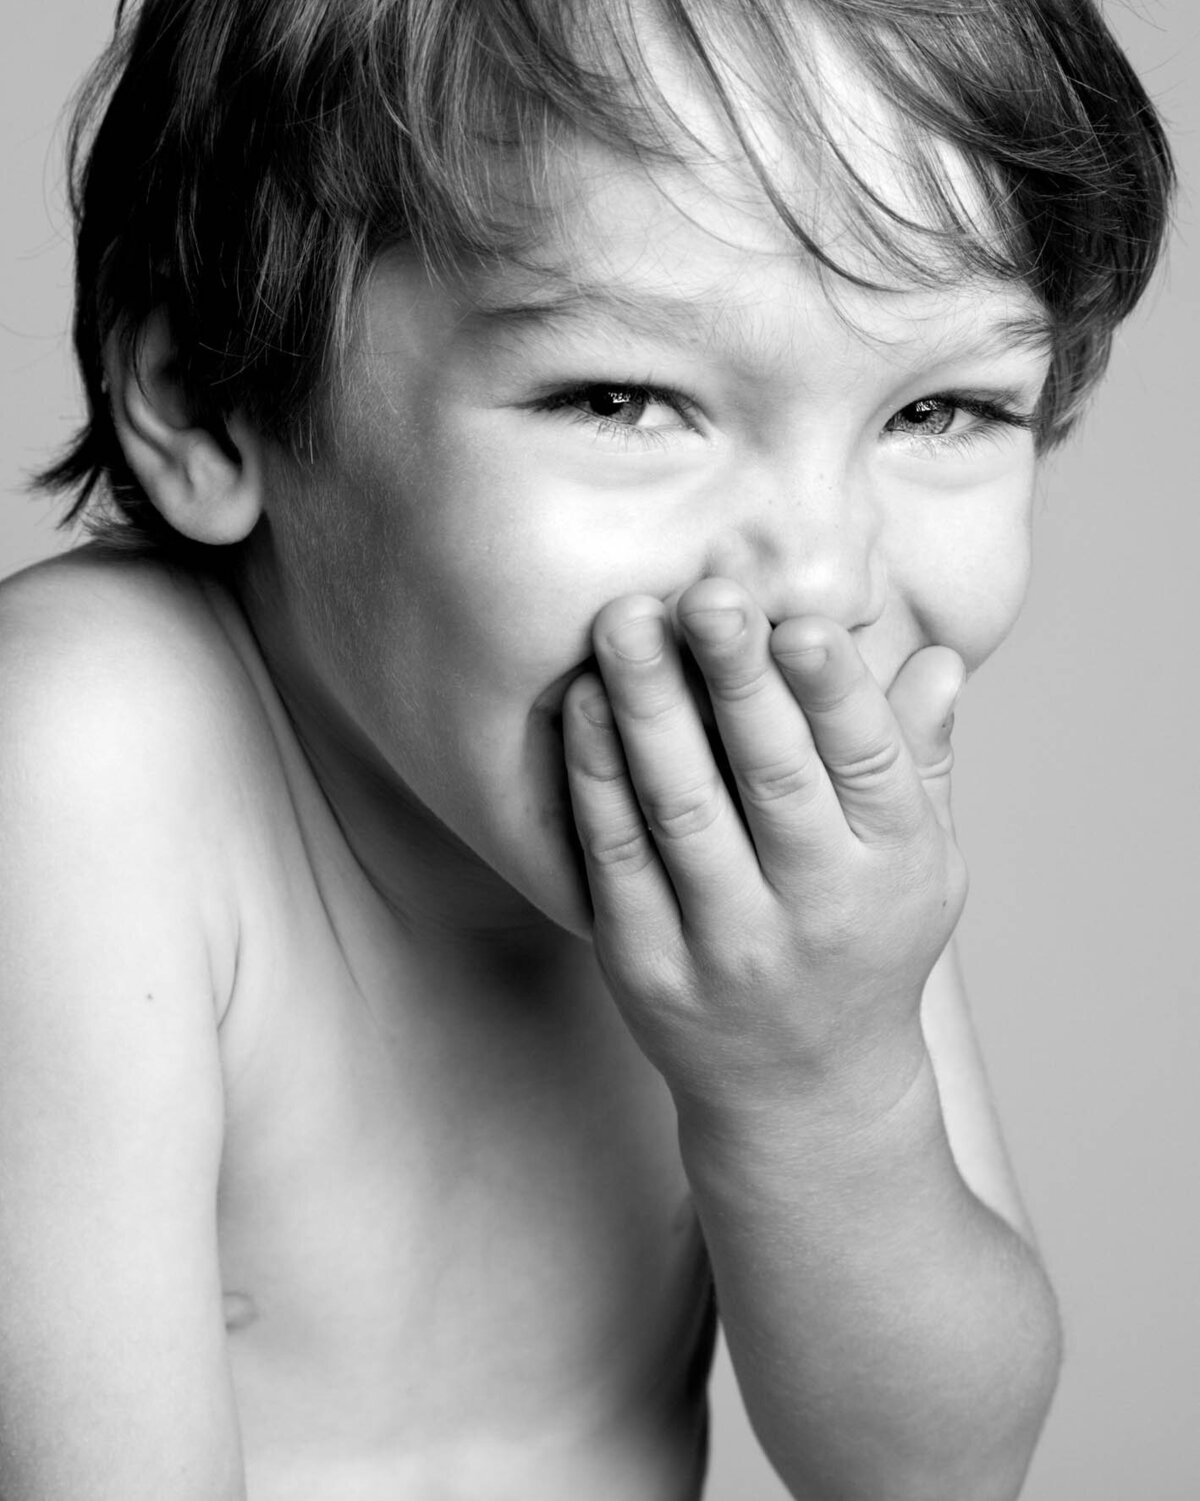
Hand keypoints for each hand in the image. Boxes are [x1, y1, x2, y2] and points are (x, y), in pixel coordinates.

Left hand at [562, 577, 967, 1124]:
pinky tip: (584, 702)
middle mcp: (816, 908)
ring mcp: (727, 944)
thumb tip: (941, 658)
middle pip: (771, 777)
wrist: (802, 1093)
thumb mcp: (923, 865)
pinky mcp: (647, 966)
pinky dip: (596, 774)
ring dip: (649, 708)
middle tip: (703, 593)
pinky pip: (614, 855)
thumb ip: (920, 760)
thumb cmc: (867, 948)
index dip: (836, 693)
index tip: (802, 621)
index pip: (870, 764)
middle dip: (735, 679)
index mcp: (895, 868)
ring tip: (625, 621)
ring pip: (681, 807)